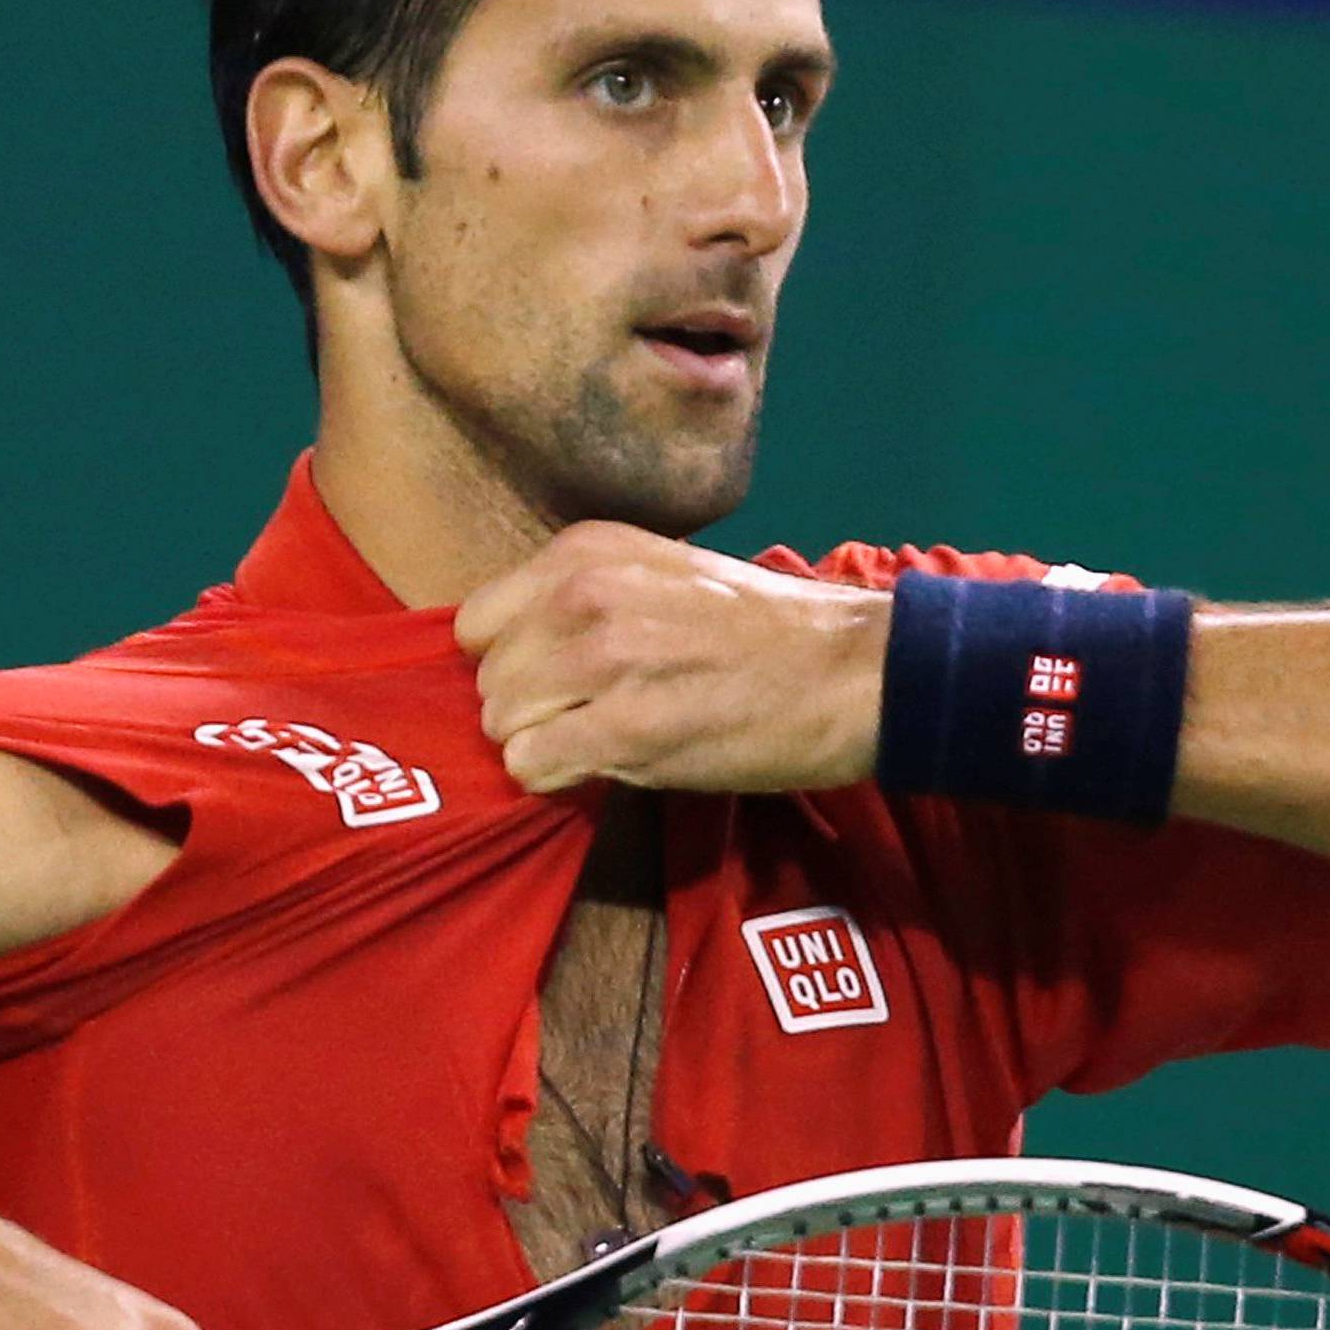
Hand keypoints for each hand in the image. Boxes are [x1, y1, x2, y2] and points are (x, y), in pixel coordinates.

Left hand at [454, 523, 889, 794]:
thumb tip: (518, 649)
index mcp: (588, 550)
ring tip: (608, 739)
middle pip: (487, 680)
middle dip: (529, 710)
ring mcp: (603, 659)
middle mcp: (585, 593)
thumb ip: (587, 597)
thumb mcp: (663, 575)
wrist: (851, 672)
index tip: (560, 681)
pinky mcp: (626, 728)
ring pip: (501, 726)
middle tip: (592, 717)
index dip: (513, 663)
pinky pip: (532, 766)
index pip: (478, 622)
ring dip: (546, 746)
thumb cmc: (765, 633)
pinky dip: (561, 778)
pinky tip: (614, 764)